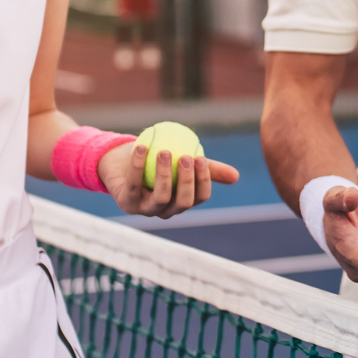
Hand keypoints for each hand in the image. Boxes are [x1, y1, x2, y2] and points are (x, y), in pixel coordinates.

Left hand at [105, 140, 240, 218]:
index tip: (200, 157)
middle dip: (187, 180)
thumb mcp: (182, 159)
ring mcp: (146, 209)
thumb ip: (206, 167)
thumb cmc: (156, 159)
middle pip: (184, 201)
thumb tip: (236, 176)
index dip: (203, 179)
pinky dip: (138, 165)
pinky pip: (135, 184)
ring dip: (164, 174)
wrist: (120, 160)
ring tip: (165, 151)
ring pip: (161, 197)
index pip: (200, 196)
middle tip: (186, 156)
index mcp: (182, 201)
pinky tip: (142, 147)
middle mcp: (166, 210)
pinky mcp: (127, 203)